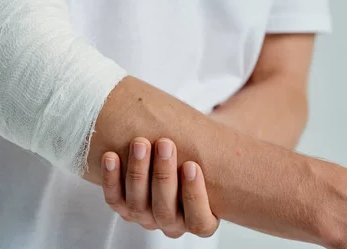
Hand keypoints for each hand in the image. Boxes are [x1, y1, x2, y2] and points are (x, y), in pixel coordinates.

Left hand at [101, 137, 218, 238]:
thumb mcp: (212, 156)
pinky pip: (114, 199)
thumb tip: (236, 123)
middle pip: (164, 210)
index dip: (194, 196)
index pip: (199, 222)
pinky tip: (111, 156)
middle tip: (165, 144)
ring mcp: (146, 217)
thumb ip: (219, 151)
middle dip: (163, 175)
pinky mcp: (124, 207)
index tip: (192, 165)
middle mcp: (172, 223)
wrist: (173, 155)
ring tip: (140, 143)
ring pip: (138, 205)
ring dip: (137, 172)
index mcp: (200, 220)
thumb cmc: (197, 156)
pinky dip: (111, 178)